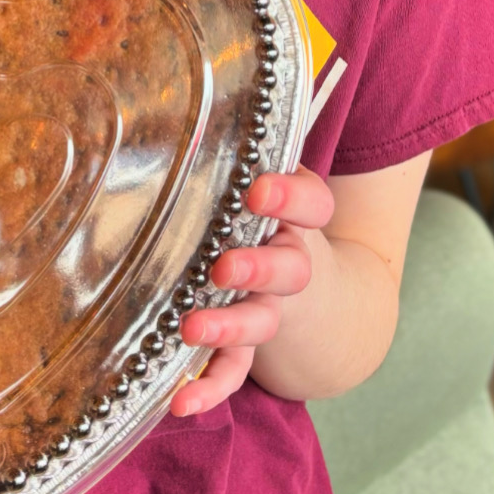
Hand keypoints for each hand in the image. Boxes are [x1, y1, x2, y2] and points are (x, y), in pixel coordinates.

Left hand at [169, 166, 333, 416]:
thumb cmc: (267, 220)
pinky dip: (209, 388)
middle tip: (225, 267)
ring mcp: (274, 310)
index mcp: (298, 216)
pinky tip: (179, 401)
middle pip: (290, 267)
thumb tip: (164, 92)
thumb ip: (228, 149)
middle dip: (258, 267)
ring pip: (262, 320)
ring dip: (230, 325)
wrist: (329, 308)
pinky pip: (235, 372)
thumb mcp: (262, 184)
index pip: (312, 201)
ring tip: (192, 328)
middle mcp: (292, 262)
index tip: (259, 189)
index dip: (289, 195)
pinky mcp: (253, 349)